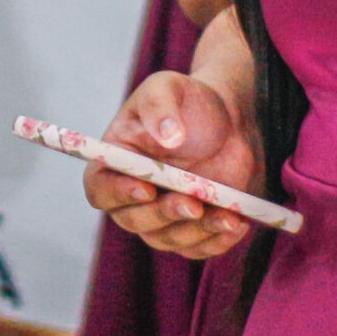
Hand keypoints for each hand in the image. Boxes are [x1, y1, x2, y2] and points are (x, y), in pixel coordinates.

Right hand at [84, 71, 261, 259]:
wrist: (230, 120)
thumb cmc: (190, 100)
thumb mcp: (168, 87)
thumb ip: (160, 106)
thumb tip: (167, 136)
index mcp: (116, 160)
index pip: (99, 188)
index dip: (117, 194)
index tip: (146, 187)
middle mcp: (132, 194)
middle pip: (132, 220)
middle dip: (163, 214)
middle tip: (192, 203)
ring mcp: (162, 215)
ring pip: (166, 238)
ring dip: (195, 231)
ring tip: (227, 215)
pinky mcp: (192, 228)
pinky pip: (197, 248)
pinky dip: (216, 242)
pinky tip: (237, 224)